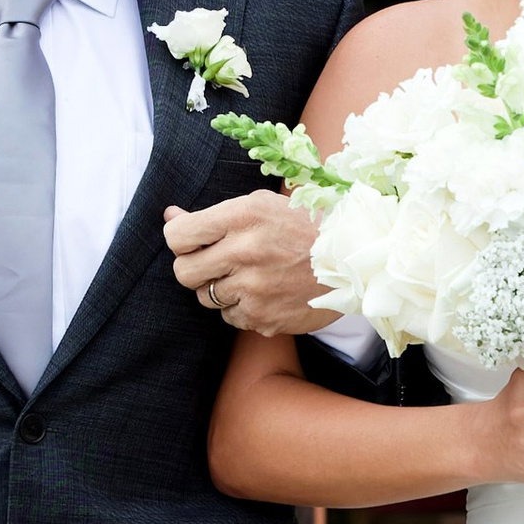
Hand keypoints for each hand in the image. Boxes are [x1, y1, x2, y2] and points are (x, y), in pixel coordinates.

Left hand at [164, 190, 329, 331]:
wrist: (353, 261)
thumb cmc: (304, 227)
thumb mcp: (262, 206)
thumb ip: (213, 215)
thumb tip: (169, 215)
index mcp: (244, 216)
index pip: (178, 235)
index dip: (180, 239)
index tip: (192, 241)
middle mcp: (246, 252)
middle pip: (183, 272)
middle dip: (194, 268)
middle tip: (217, 263)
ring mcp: (255, 289)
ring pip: (206, 298)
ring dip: (221, 289)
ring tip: (250, 276)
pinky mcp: (263, 317)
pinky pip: (231, 318)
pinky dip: (242, 308)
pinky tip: (266, 293)